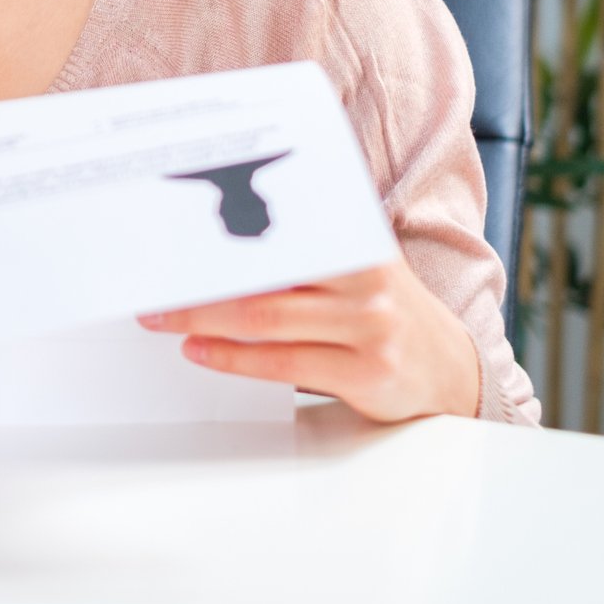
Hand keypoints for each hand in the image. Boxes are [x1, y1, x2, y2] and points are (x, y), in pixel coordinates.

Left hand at [136, 258, 481, 422]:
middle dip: (199, 283)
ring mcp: (370, 328)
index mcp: (358, 241)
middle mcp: (367, 280)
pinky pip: (282, 364)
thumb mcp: (356, 265)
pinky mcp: (366, 374)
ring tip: (163, 318)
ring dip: (203, 319)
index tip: (176, 232)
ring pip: (266, 319)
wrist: (450, 369)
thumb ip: (303, 249)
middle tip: (153, 286)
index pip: (283, 229)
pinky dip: (232, 357)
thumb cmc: (381, 309)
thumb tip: (215, 235)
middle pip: (264, 277)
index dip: (225, 231)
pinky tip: (200, 350)